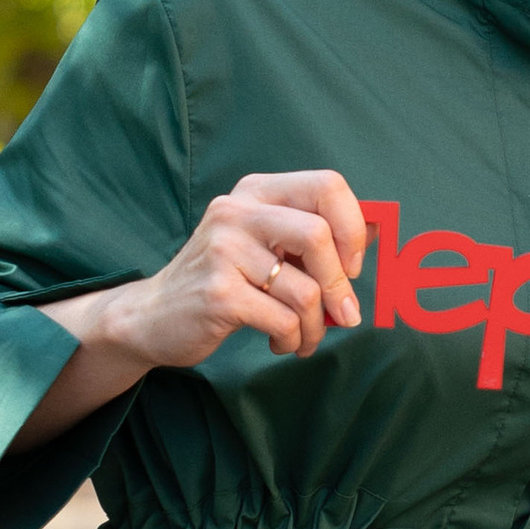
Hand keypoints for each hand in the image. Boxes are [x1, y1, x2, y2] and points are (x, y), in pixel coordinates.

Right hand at [14, 169, 370, 453]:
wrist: (152, 316)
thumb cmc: (222, 280)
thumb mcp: (261, 244)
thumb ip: (308, 237)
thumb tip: (377, 234)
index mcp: (255, 192)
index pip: (327, 185)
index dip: (353, 227)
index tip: (352, 265)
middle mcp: (237, 212)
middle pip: (319, 236)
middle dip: (341, 285)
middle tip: (344, 313)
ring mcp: (224, 251)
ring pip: (306, 290)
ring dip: (317, 326)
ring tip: (304, 337)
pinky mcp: (218, 293)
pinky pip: (284, 320)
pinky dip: (294, 340)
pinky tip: (280, 342)